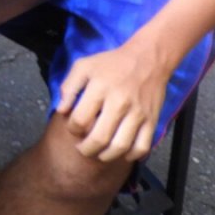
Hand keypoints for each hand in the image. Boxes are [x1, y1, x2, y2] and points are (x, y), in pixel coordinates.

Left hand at [56, 44, 169, 161]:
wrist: (148, 59)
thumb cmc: (112, 63)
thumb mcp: (83, 66)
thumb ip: (69, 86)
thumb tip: (61, 110)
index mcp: (100, 88)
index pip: (80, 119)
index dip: (72, 129)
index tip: (73, 128)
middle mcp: (119, 103)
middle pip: (99, 138)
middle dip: (86, 149)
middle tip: (82, 149)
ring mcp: (138, 114)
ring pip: (120, 146)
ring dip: (106, 156)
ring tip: (98, 153)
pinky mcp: (152, 121)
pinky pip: (142, 146)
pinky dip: (130, 155)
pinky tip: (121, 152)